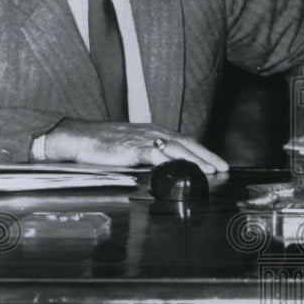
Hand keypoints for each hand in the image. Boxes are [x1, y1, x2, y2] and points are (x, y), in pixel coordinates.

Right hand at [42, 119, 229, 173]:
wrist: (79, 137)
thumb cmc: (104, 145)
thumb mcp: (134, 149)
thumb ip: (151, 157)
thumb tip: (168, 170)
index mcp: (155, 132)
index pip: (186, 141)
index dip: (204, 151)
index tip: (219, 163)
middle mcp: (153, 133)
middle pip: (187, 143)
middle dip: (207, 155)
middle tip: (224, 168)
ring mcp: (143, 139)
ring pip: (176, 148)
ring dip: (195, 159)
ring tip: (210, 170)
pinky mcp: (131, 148)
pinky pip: (154, 153)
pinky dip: (168, 160)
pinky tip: (179, 168)